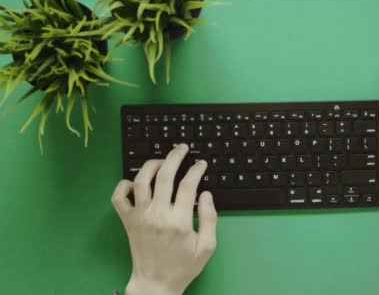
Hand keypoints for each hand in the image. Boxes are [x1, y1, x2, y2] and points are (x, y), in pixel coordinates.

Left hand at [111, 144, 217, 294]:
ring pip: (141, 180)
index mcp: (179, 221)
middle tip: (182, 148)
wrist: (155, 284)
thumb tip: (206, 194)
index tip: (201, 163)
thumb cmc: (183, 267)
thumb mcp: (207, 247)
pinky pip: (118, 197)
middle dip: (175, 156)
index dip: (196, 169)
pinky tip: (134, 182)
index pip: (188, 185)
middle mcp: (157, 215)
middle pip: (165, 175)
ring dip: (151, 165)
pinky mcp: (127, 221)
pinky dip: (123, 185)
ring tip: (161, 160)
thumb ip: (210, 218)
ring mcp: (139, 217)